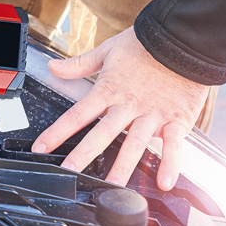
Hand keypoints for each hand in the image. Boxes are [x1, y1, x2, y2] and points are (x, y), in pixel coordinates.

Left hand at [31, 27, 208, 190]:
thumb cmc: (146, 44)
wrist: (184, 38)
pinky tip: (164, 182)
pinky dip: (170, 163)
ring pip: (135, 143)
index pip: (77, 114)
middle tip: (70, 172)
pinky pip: (174, 144)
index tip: (41, 147)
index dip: (57, 132)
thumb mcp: (108, 50)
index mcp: (109, 90)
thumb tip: (54, 68)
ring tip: (112, 186)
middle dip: (83, 154)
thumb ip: (79, 64)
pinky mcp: (177, 119)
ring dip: (123, 166)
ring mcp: (152, 114)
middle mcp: (128, 105)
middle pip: (102, 133)